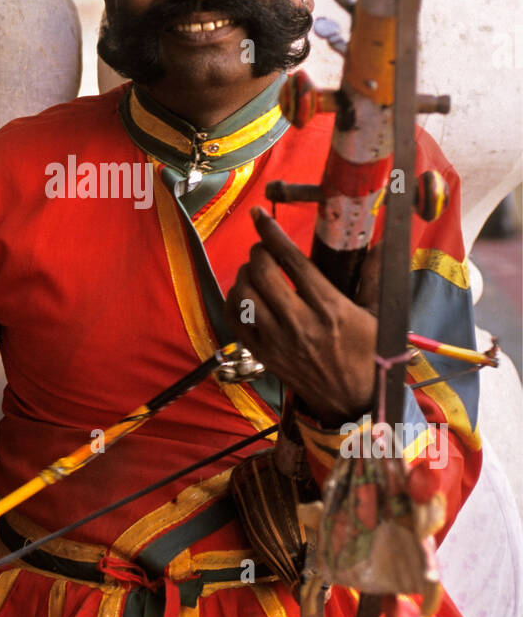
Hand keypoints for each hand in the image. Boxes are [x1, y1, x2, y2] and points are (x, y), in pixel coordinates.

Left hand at [225, 206, 377, 425]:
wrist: (354, 402)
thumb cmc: (368, 355)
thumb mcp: (378, 315)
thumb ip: (374, 275)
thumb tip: (383, 241)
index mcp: (331, 309)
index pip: (293, 262)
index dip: (273, 234)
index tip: (259, 215)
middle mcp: (300, 324)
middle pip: (262, 274)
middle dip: (258, 252)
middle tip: (264, 249)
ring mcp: (278, 342)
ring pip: (243, 297)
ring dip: (243, 276)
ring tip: (254, 272)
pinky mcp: (264, 356)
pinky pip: (234, 321)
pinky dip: (233, 301)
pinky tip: (243, 294)